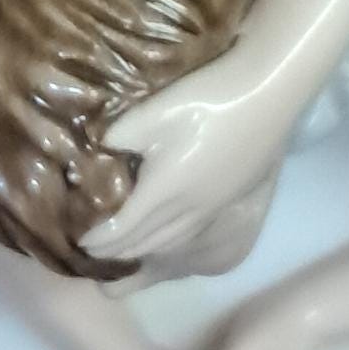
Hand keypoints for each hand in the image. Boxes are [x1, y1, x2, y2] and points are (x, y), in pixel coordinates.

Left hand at [81, 54, 290, 267]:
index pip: (124, 229)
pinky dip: (170, 242)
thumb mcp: (153, 112)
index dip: (101, 240)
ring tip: (127, 252)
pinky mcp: (231, 196)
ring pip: (173, 242)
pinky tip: (167, 233)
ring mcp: (213, 205)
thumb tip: (102, 148)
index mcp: (164, 190)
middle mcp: (189, 208)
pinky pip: (192, 233)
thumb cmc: (207, 100)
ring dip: (145, 251)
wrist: (267, 94)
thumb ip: (120, 135)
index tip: (81, 244)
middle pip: (148, 242)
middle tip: (95, 256)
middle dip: (119, 253)